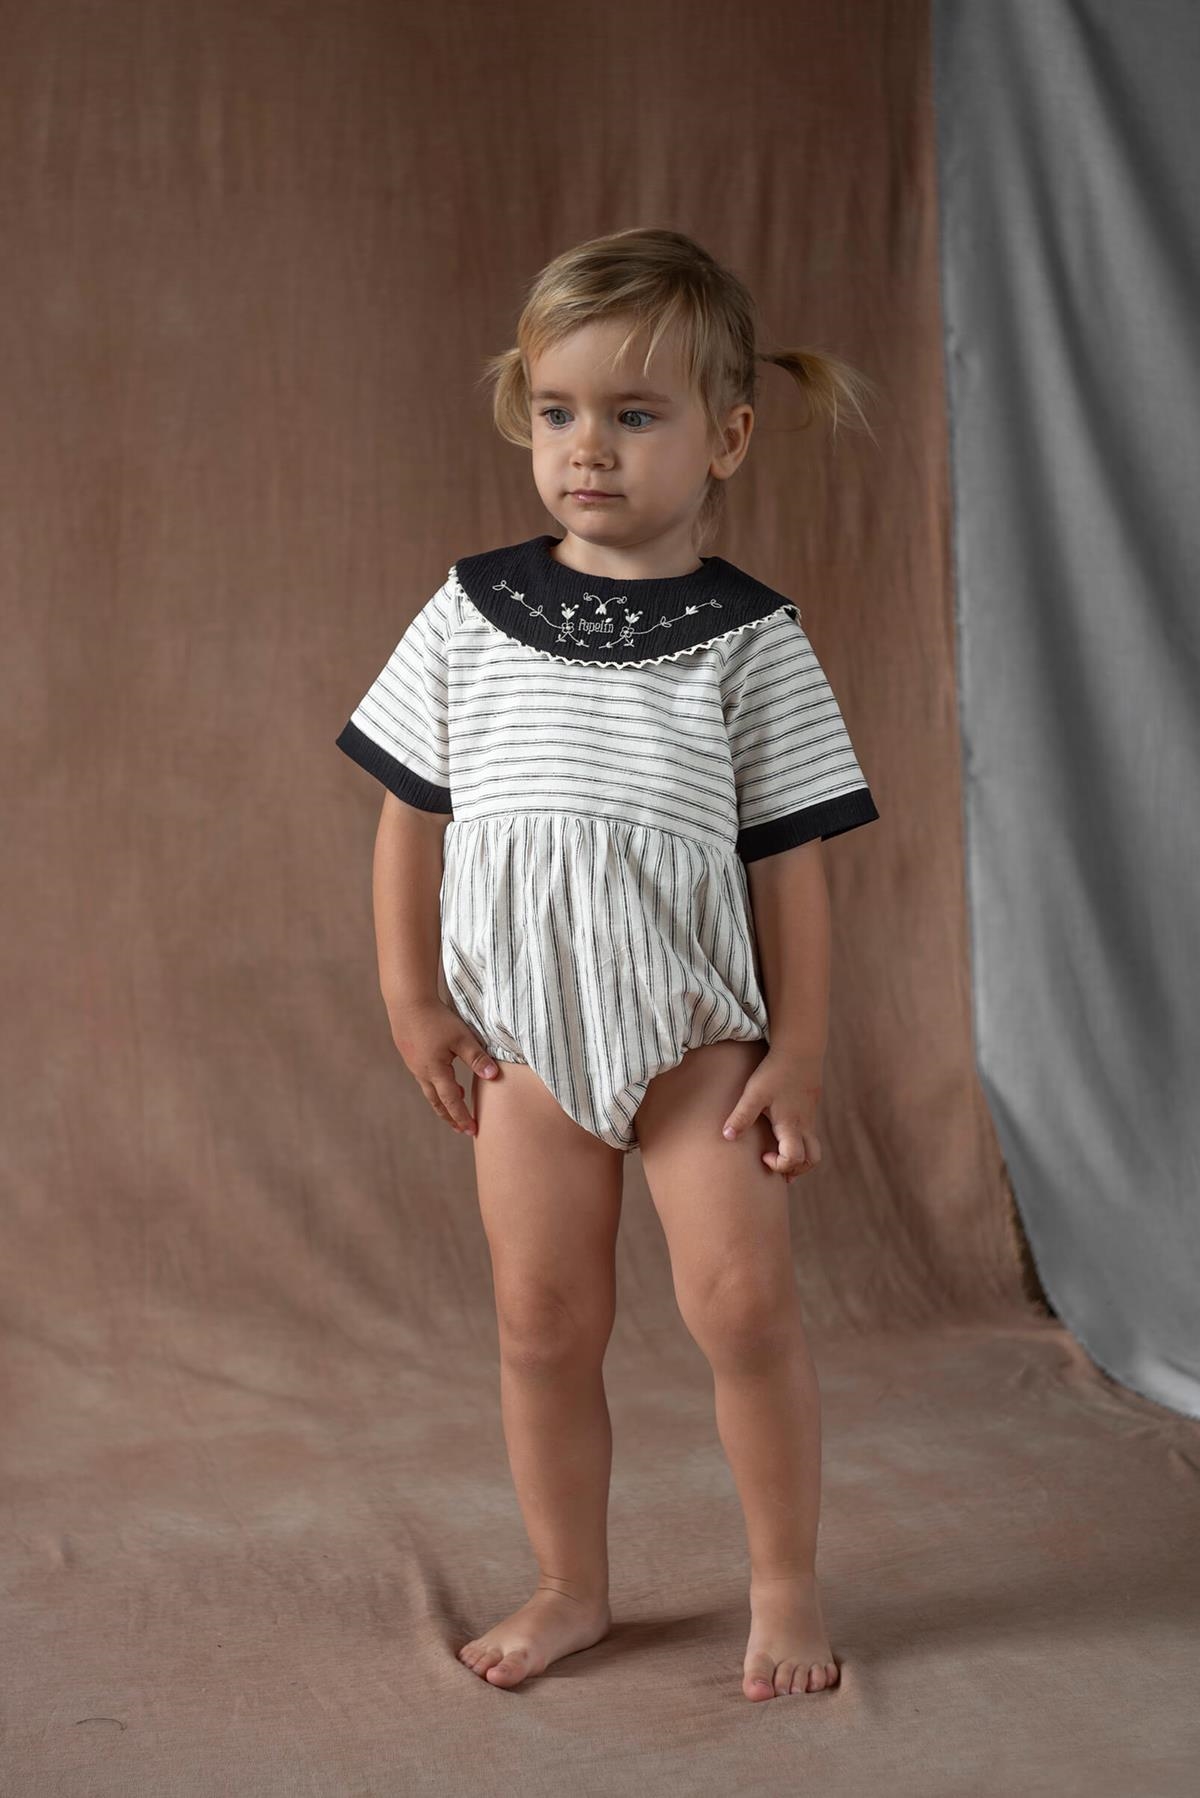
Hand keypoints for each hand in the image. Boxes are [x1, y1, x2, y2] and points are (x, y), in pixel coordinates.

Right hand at [383, 996, 498, 1136]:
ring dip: (443, 1101)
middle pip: (437, 1102)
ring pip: (430, 1090)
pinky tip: (443, 1077)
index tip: (473, 1131)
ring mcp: (414, 1064)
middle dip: (451, 1117)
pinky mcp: (411, 1054)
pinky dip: (436, 1086)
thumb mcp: (462, 1038)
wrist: (407, 1002)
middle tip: (462, 1129)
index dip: (462, 1117)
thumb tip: (494, 1076)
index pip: (452, 1102)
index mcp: (436, 1071)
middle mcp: (423, 1072)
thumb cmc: (436, 1019)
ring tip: (456, 1105)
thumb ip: (478, 1058)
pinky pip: (424, 1077)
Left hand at [720, 1047, 823, 1182]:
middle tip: (774, 1161)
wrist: (800, 1049)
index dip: (780, 1165)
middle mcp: (804, 1125)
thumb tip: (727, 1136)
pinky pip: (810, 1134)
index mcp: (791, 1125)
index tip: (763, 1156)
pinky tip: (781, 1133)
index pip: (795, 1159)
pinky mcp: (810, 1108)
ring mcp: (810, 1117)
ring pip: (814, 1147)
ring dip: (799, 1156)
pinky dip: (799, 1142)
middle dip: (795, 1168)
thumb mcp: (754, 1093)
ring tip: (779, 1154)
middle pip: (812, 1160)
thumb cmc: (775, 1071)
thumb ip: (742, 1116)